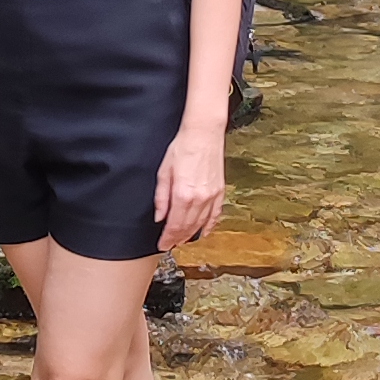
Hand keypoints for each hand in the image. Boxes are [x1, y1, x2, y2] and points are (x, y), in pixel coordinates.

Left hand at [154, 112, 226, 247]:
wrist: (203, 134)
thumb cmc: (182, 147)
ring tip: (182, 241)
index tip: (162, 245)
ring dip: (191, 235)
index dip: (167, 238)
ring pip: (201, 224)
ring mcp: (212, 196)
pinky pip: (215, 215)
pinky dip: (209, 226)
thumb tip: (159, 217)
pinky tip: (203, 232)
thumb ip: (161, 197)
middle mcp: (199, 198)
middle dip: (177, 239)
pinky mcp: (220, 191)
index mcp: (183, 194)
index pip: (174, 225)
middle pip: (187, 227)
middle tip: (169, 245)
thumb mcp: (164, 172)